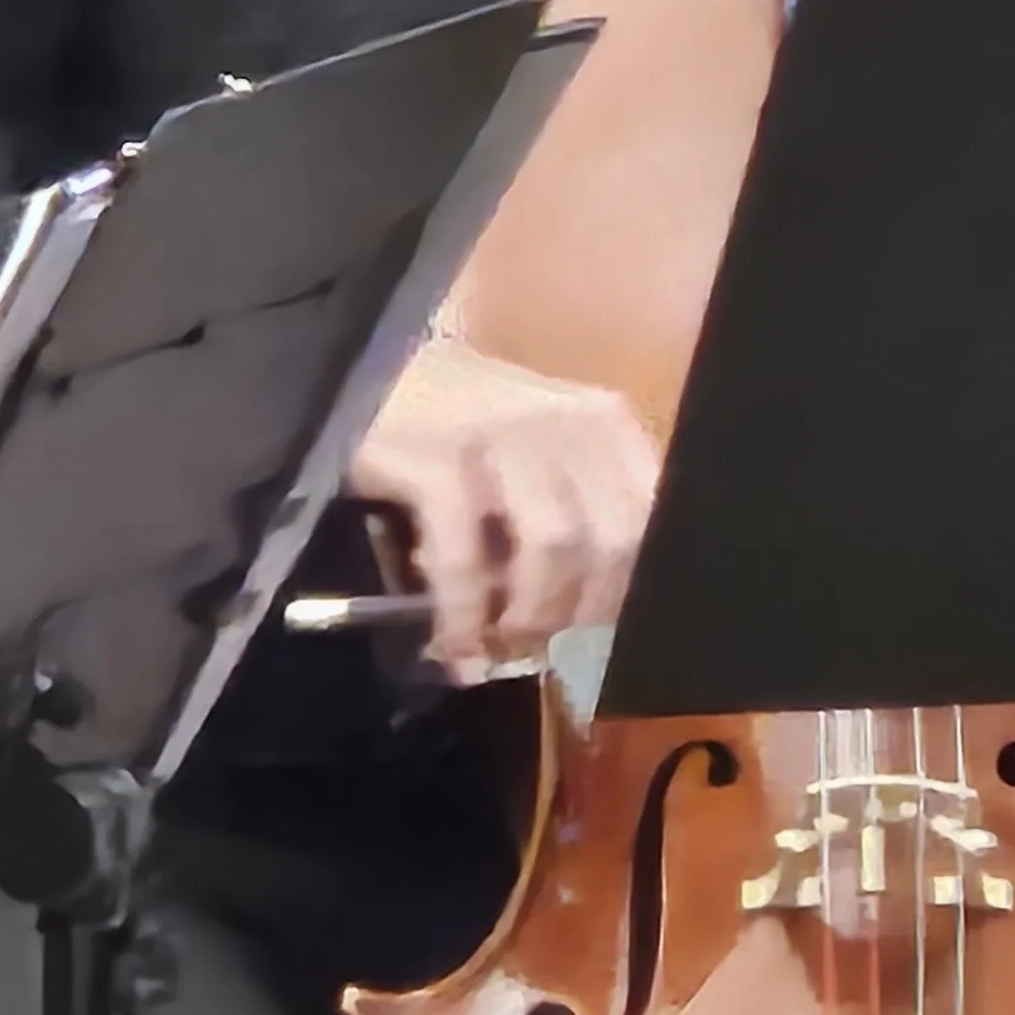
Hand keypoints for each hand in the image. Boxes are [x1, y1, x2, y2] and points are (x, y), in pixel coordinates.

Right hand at [346, 334, 658, 684]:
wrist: (363, 363)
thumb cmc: (456, 416)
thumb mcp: (536, 447)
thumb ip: (572, 509)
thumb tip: (583, 623)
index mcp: (604, 421)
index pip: (650, 520)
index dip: (628, 593)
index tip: (594, 637)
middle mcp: (567, 421)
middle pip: (613, 543)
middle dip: (580, 615)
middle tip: (541, 652)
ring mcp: (503, 436)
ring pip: (553, 550)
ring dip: (527, 617)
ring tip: (497, 645)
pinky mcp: (438, 460)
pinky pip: (467, 560)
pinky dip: (463, 615)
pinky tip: (452, 641)